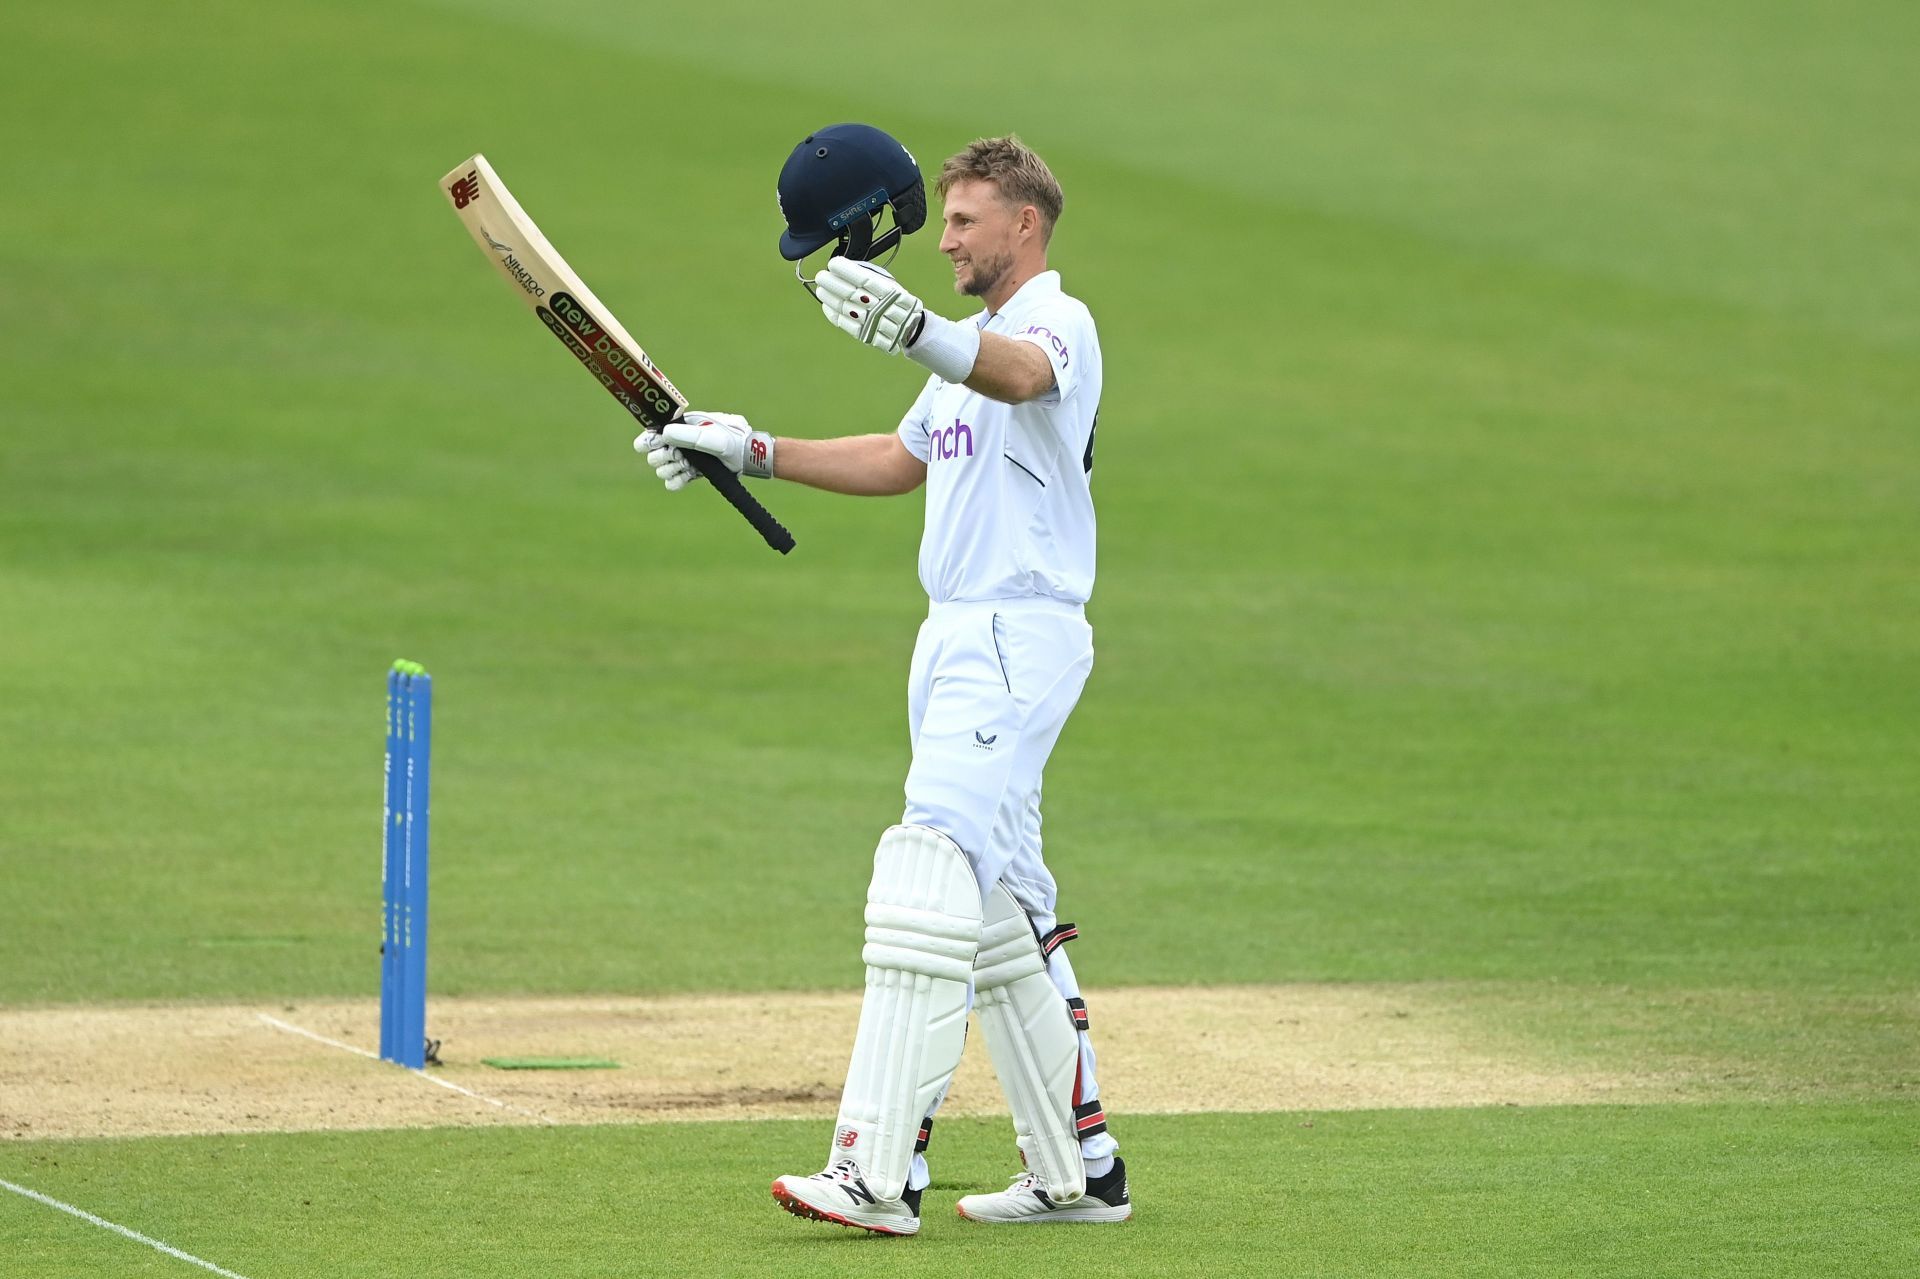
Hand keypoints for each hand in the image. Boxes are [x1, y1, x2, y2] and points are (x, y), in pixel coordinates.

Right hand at [635, 411, 773, 490]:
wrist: (747, 455)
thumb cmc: (731, 439)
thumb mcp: (711, 435)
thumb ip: (688, 435)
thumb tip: (664, 434)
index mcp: (678, 427)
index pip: (650, 434)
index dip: (648, 441)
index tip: (658, 444)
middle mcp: (677, 443)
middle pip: (652, 456)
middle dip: (663, 457)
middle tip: (680, 456)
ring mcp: (683, 460)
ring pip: (661, 471)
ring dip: (672, 469)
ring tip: (688, 466)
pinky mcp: (690, 474)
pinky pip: (672, 484)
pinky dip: (677, 481)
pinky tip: (689, 475)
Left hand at [814, 257, 924, 354]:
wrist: (909, 328)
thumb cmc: (896, 301)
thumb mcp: (891, 284)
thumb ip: (870, 276)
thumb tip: (846, 269)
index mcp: (889, 291)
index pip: (863, 278)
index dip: (846, 271)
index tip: (833, 264)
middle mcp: (880, 307)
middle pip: (851, 293)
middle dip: (832, 283)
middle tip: (821, 276)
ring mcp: (872, 322)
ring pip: (845, 308)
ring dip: (829, 298)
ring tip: (821, 289)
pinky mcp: (865, 334)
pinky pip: (845, 324)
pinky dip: (833, 314)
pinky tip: (826, 305)